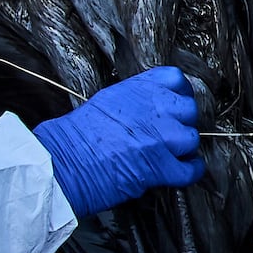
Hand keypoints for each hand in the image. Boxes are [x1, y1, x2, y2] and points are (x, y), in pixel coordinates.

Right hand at [30, 65, 201, 215]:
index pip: (176, 79)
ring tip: (170, 155)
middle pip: (189, 110)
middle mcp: (152, 109)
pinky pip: (190, 169)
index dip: (180, 94)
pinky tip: (178, 172)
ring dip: (183, 149)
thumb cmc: (72, 137)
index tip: (176, 105)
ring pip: (192, 139)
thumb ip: (134, 100)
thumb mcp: (105, 102)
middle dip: (182, 123)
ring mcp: (159, 138)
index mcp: (137, 90)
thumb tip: (152, 109)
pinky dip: (188, 173)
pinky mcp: (159, 167)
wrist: (60, 163)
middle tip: (170, 135)